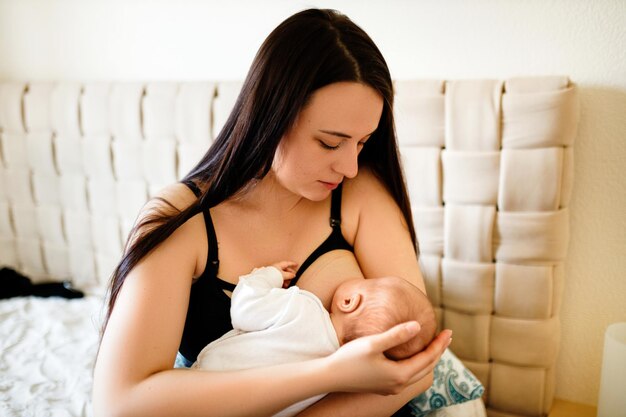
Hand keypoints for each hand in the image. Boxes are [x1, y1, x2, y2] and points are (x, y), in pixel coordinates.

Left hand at [271, 261, 297, 287]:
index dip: (292, 264)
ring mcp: (273, 274)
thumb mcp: (283, 275)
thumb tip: (293, 275)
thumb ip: (289, 275)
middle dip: (289, 274)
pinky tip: (283, 285)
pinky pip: (278, 279)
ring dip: (286, 279)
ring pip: (281, 275)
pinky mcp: (271, 279)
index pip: (286, 263)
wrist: (265, 282)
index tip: (296, 264)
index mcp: (278, 265)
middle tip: (293, 277)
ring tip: (287, 283)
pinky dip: (282, 282)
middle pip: (284, 270)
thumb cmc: (273, 276)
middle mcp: (275, 268)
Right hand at [326, 322, 451, 395]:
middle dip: (438, 351)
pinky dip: (415, 364)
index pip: (428, 358)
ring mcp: (390, 388)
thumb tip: (417, 326)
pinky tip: (412, 355)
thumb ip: (396, 334)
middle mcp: (398, 385)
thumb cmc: (349, 358)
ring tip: (433, 345)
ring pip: (417, 372)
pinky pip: (407, 375)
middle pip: (426, 367)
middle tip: (446, 336)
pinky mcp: (383, 387)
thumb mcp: (373, 343)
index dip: (440, 344)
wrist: (330, 376)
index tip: (449, 331)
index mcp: (400, 375)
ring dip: (428, 358)